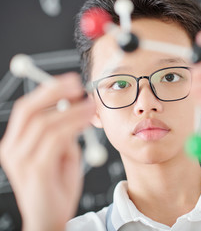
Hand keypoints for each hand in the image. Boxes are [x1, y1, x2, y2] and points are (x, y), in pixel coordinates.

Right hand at [0, 73, 94, 230]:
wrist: (51, 220)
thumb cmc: (57, 187)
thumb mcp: (61, 155)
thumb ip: (63, 134)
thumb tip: (74, 110)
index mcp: (16, 143)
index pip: (27, 109)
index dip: (47, 90)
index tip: (71, 81)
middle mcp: (13, 149)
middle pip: (29, 109)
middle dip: (55, 92)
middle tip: (79, 85)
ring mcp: (21, 160)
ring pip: (46, 122)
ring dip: (72, 110)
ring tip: (90, 105)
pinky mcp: (36, 169)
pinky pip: (56, 139)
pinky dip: (73, 125)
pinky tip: (86, 120)